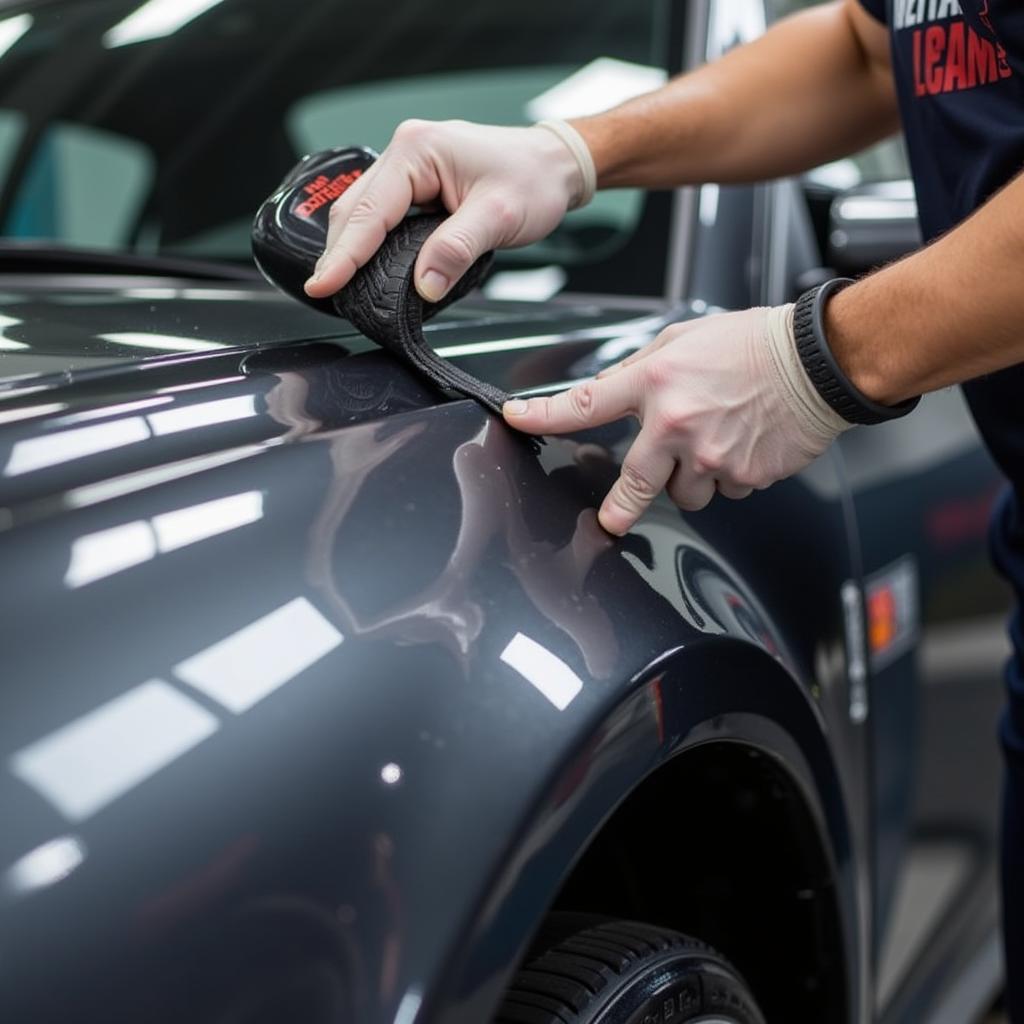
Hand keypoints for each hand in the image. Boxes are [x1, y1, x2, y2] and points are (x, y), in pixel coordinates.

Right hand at [304, 119, 584, 302]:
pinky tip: (365, 267)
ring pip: (364, 212)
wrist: (555, 165)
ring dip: (351, 249)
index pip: (369, 211)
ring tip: (338, 286)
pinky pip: (381, 215)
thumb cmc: (533, 180)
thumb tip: (423, 285)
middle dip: (339, 253)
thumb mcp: (499, 217)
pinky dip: (370, 243)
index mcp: (416, 150)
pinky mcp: (415, 184)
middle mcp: (405, 151)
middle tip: (325, 294)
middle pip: (355, 209)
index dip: (344, 254)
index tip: (322, 285)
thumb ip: (457, 250)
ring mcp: (407, 167)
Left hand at [502, 305, 851, 534]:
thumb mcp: (683, 339)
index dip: (543, 414)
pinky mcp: (743, 476)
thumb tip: (609, 391)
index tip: (517, 419)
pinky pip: (725, 490)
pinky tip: (743, 444)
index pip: (584, 403)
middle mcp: (676, 424)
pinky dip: (729, 475)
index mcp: (655, 382)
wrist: (818, 361)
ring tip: (713, 443)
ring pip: (684, 493)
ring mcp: (710, 456)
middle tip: (611, 521)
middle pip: (632, 486)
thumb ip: (640, 370)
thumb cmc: (753, 343)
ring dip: (690, 478)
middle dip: (619, 509)